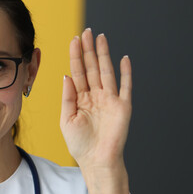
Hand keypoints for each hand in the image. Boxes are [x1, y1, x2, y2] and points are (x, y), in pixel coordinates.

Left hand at [61, 28, 131, 193]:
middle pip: (91, 68)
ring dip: (104, 55)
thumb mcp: (67, 119)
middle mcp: (96, 96)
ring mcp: (110, 100)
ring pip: (106, 72)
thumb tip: (66, 75)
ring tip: (100, 38)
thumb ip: (67, 97)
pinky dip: (126, 73)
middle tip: (86, 32)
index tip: (74, 41)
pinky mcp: (123, 106)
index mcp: (81, 98)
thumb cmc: (80, 145)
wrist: (96, 161)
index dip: (76, 56)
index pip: (78, 72)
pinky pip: (125, 86)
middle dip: (88, 50)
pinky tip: (124, 59)